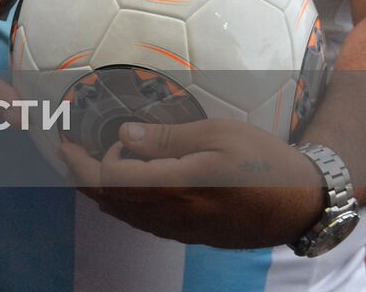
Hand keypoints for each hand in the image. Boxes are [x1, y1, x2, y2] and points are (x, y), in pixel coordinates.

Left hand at [58, 119, 324, 247]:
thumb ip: (167, 136)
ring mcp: (180, 229)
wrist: (302, 202)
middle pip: (109, 199)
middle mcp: (171, 214)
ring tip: (83, 165)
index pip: (109, 178)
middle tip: (67, 150)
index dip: (84, 160)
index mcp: (174, 186)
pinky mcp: (191, 234)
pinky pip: (143, 222)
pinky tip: (120, 187)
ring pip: (124, 214)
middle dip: (81, 175)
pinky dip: (121, 203)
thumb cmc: (262, 161)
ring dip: (98, 190)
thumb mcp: (216, 134)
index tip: (69, 140)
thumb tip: (125, 135)